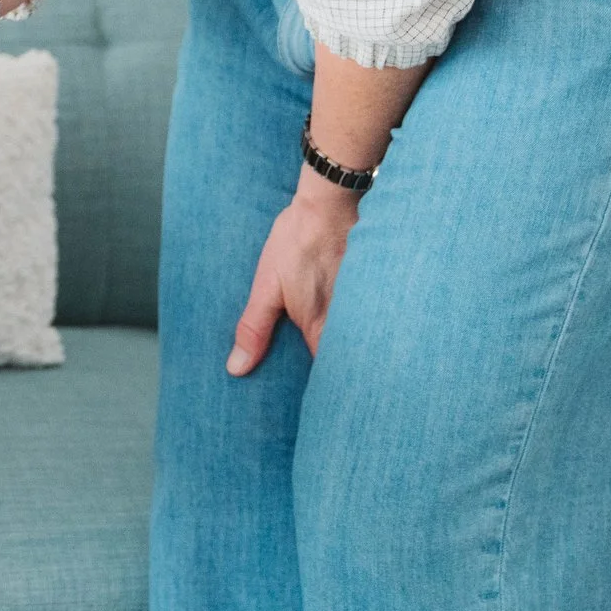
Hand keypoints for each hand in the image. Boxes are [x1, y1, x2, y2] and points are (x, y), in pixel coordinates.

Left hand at [227, 173, 359, 374]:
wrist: (330, 203)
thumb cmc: (295, 242)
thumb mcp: (266, 285)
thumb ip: (253, 328)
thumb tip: (236, 368)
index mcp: (320, 328)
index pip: (327, 378)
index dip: (324, 394)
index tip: (318, 408)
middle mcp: (349, 323)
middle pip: (350, 363)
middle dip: (344, 378)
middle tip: (337, 393)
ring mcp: (367, 305)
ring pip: (364, 343)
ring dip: (356, 352)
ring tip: (351, 365)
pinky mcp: (375, 290)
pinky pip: (374, 319)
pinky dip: (367, 328)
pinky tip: (361, 327)